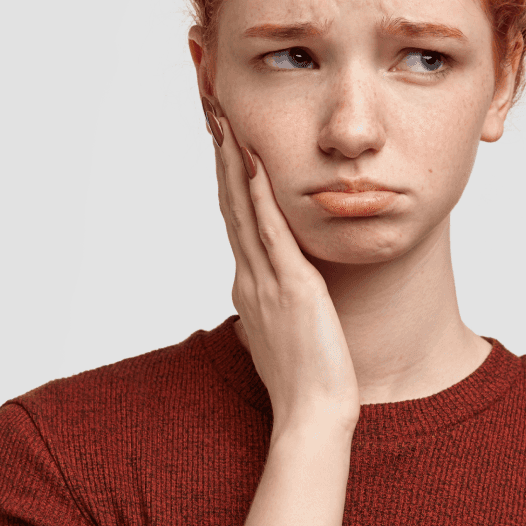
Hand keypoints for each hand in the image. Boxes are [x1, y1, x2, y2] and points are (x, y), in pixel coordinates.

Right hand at [207, 100, 359, 431]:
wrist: (312, 414)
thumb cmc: (305, 381)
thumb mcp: (285, 334)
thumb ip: (275, 309)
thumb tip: (273, 301)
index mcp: (250, 286)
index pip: (235, 219)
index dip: (226, 177)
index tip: (222, 139)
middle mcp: (251, 278)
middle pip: (231, 205)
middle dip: (221, 156)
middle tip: (213, 111)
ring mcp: (267, 282)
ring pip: (244, 211)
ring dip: (233, 164)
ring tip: (226, 121)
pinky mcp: (293, 289)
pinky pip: (272, 235)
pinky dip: (260, 198)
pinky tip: (254, 166)